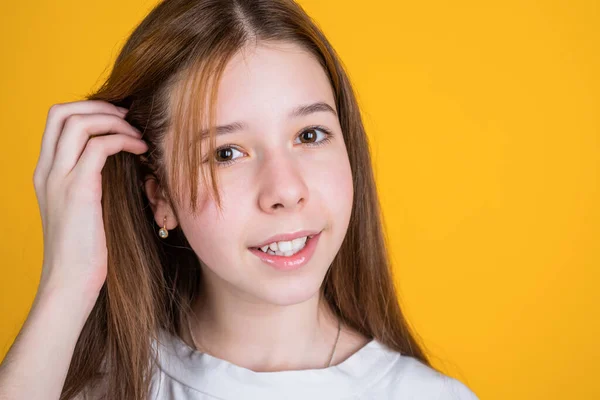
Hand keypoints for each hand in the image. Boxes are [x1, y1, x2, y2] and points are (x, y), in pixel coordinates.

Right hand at [32, 100, 147, 298]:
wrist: (71, 281)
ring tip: (138, 135)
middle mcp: (46, 171)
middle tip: (128, 117)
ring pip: (78, 123)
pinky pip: (98, 147)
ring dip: (114, 121)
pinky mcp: (78, 190)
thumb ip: (90, 181)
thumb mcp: (83, 208)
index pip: (56, 120)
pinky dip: (123, 140)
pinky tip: (140, 150)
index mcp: (45, 172)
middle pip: (61, 112)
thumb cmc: (85, 249)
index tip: (118, 119)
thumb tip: (118, 161)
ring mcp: (59, 179)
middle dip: (99, 106)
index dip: (87, 109)